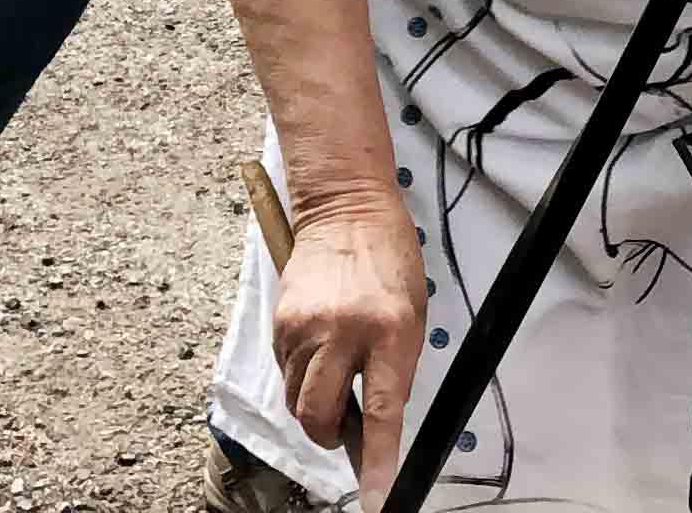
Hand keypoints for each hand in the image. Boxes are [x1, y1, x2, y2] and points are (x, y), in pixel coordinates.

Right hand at [271, 203, 423, 494]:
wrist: (347, 209)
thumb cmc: (389, 260)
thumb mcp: (410, 314)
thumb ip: (391, 368)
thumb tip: (373, 423)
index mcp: (389, 330)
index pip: (383, 411)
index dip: (379, 462)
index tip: (378, 498)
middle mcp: (343, 331)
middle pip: (319, 417)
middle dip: (330, 437)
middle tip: (345, 429)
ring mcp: (306, 327)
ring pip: (297, 400)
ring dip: (314, 406)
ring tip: (334, 377)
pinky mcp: (281, 322)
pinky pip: (285, 372)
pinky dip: (300, 376)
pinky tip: (318, 349)